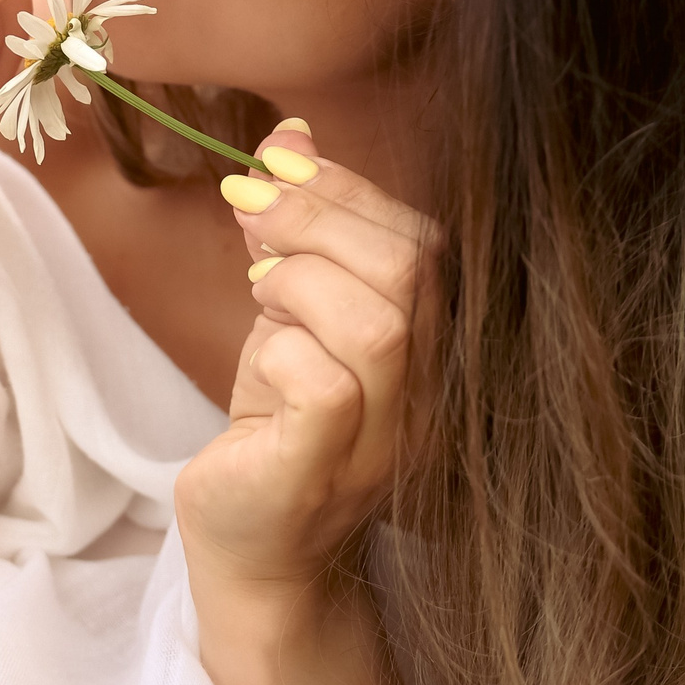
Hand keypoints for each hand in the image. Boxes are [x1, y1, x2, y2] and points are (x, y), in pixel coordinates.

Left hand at [174, 120, 437, 597]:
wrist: (256, 547)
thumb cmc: (279, 423)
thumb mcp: (291, 309)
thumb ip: (301, 231)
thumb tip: (290, 137)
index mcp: (433, 340)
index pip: (420, 239)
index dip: (346, 185)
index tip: (277, 160)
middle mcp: (431, 391)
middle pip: (409, 269)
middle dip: (316, 215)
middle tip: (250, 207)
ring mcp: (388, 439)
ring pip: (376, 324)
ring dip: (297, 282)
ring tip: (259, 290)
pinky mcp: (329, 472)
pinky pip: (324, 388)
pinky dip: (278, 352)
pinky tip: (260, 364)